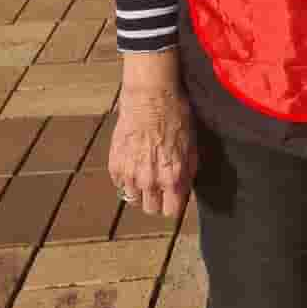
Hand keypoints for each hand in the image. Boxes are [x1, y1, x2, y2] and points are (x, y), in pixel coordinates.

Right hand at [110, 84, 197, 217]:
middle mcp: (149, 180)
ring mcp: (129, 174)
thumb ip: (188, 171)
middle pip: (150, 209)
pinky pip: (119, 183)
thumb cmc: (175, 115)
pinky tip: (133, 159)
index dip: (174, 204)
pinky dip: (125, 176)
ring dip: (140, 188)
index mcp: (172, 177)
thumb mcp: (191, 143)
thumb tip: (184, 189)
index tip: (174, 196)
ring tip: (145, 168)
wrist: (150, 95)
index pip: (171, 212)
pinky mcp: (114, 164)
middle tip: (159, 182)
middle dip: (157, 199)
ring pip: (133, 198)